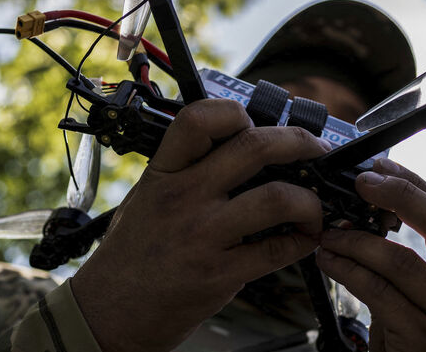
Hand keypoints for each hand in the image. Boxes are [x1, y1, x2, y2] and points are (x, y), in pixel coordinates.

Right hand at [71, 99, 329, 351]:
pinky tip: (304, 239)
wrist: (109, 312)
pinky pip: (277, 250)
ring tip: (313, 207)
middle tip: (316, 151)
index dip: (237, 113)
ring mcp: (202, 235)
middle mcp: (183, 197)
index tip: (257, 123)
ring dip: (310, 201)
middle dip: (299, 143)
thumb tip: (242, 146)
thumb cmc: (131, 254)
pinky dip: (303, 241)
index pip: (200, 119)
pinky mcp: (219, 273)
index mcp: (163, 172)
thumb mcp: (146, 196)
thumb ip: (186, 170)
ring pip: (277, 198)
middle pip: (255, 147)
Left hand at [316, 158, 425, 351]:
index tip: (381, 166)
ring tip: (329, 233)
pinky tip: (329, 262)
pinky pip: (381, 294)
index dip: (413, 185)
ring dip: (358, 241)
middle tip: (363, 181)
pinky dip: (349, 272)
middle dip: (400, 194)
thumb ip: (415, 264)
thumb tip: (365, 219)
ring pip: (403, 261)